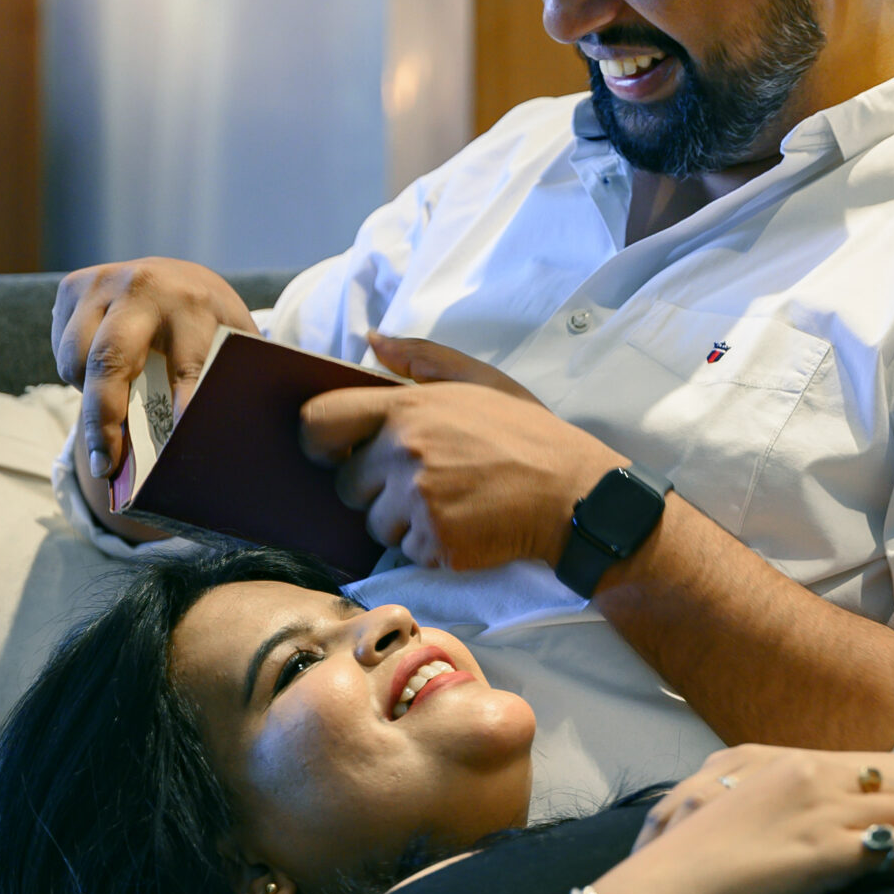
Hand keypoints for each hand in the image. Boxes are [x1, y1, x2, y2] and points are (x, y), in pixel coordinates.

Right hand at [52, 256, 261, 511]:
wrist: (181, 278)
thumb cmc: (210, 328)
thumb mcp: (235, 346)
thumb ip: (230, 384)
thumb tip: (218, 445)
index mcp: (194, 305)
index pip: (186, 367)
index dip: (181, 409)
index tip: (175, 452)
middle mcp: (144, 288)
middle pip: (109, 360)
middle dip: (104, 420)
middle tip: (106, 466)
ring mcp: (103, 283)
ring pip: (76, 358)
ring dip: (88, 395)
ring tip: (112, 413)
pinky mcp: (72, 286)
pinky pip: (61, 348)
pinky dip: (77, 373)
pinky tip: (102, 374)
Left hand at [300, 334, 618, 571]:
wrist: (575, 494)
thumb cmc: (528, 434)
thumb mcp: (480, 379)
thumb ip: (421, 357)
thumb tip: (371, 340)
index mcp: (407, 408)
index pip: (319, 421)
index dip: (319, 441)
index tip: (337, 451)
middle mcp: (405, 452)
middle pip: (346, 485)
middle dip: (375, 490)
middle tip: (426, 482)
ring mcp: (419, 500)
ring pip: (376, 525)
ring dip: (404, 522)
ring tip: (453, 504)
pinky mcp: (437, 543)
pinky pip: (409, 553)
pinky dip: (432, 548)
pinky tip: (466, 527)